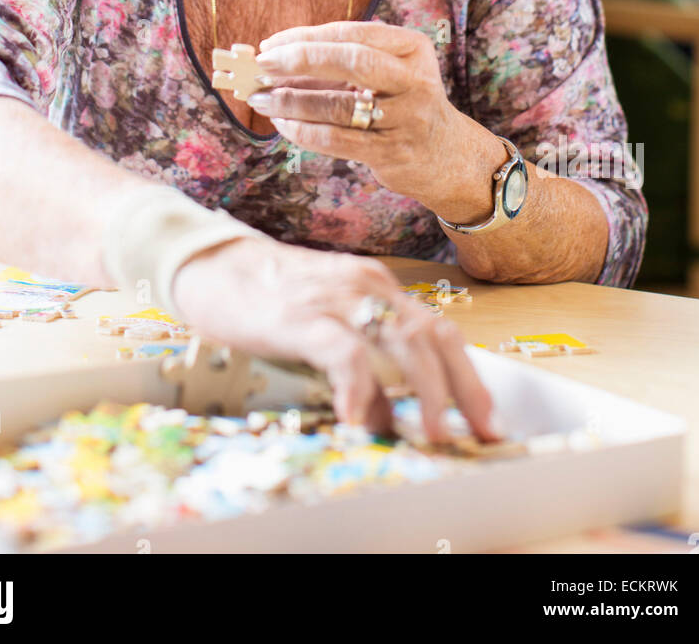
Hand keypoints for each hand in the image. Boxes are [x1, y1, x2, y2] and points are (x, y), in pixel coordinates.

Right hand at [171, 234, 498, 443]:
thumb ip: (363, 364)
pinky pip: (344, 351)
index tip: (488, 419)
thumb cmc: (265, 299)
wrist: (209, 263)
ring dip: (426, 392)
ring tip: (435, 435)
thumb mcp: (325, 327)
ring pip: (402, 341)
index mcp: (377, 287)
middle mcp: (366, 287)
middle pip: (433, 336)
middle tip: (482, 433)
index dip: (470, 375)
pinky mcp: (302, 314)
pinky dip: (359, 387)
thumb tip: (393, 419)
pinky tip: (359, 420)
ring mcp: (336, 298)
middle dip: (465, 388)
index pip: (439, 330)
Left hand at [247, 20, 465, 208]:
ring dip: (291, 101)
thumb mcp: (386, 74)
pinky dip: (302, 130)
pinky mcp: (393, 152)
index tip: (271, 44)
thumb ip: (340, 64)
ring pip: (338, 106)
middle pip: (352, 61)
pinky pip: (336, 139)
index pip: (353, 34)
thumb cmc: (401, 105)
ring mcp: (406, 118)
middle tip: (262, 66)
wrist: (448, 156)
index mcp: (412, 48)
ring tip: (262, 99)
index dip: (308, 37)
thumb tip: (275, 60)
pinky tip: (282, 123)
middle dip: (300, 60)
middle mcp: (414, 80)